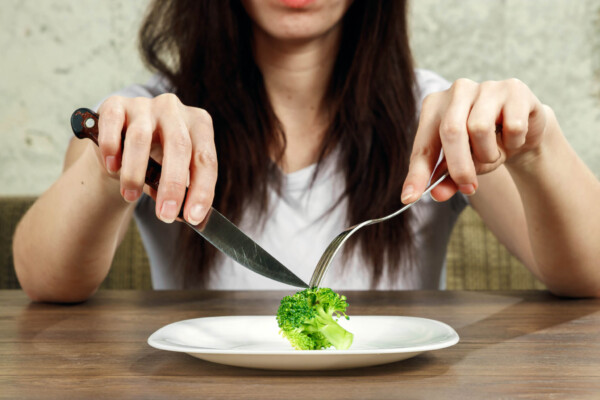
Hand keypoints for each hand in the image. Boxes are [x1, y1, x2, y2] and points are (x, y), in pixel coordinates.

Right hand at [96, 94, 216, 223]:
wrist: (121, 145)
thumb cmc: (155, 162)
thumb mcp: (174, 175)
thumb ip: (183, 191)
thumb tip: (190, 216)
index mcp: (199, 124)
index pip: (205, 158)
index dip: (201, 190)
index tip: (193, 217)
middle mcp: (174, 109)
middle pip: (179, 146)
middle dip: (173, 185)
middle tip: (165, 215)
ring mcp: (144, 104)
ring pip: (141, 138)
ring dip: (135, 173)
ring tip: (130, 197)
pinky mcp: (115, 104)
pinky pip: (112, 124)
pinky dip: (111, 148)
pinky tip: (112, 167)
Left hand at [401, 78, 549, 202]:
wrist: (523, 129)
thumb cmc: (483, 145)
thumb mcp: (462, 164)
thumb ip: (447, 179)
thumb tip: (437, 194)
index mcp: (434, 106)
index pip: (423, 145)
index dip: (417, 174)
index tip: (410, 198)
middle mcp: (457, 90)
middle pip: (451, 131)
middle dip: (459, 167)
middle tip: (468, 186)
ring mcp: (486, 86)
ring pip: (480, 129)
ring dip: (489, 154)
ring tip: (494, 152)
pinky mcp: (514, 88)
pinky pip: (512, 126)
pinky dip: (513, 143)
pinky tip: (513, 138)